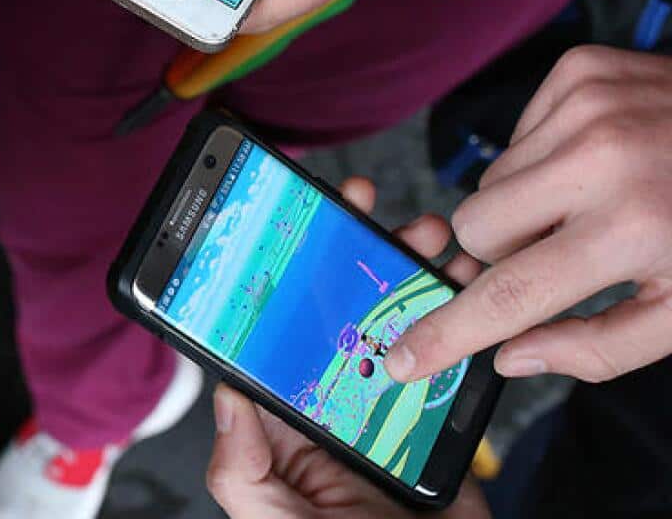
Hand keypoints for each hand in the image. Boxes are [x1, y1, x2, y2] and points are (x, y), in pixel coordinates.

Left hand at [206, 178, 489, 518]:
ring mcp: (390, 399)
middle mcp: (335, 399)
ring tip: (424, 231)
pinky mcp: (440, 409)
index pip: (274, 335)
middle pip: (339, 310)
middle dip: (350, 250)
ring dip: (409, 265)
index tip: (290, 224)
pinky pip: (449, 350)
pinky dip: (462, 308)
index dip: (280, 278)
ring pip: (396, 317)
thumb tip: (226, 396)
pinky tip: (466, 275)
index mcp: (286, 418)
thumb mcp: (272, 517)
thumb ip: (241, 468)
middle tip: (360, 204)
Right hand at [388, 46, 671, 384]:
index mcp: (634, 227)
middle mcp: (599, 157)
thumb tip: (509, 356)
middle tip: (561, 254)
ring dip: (524, 206)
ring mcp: (584, 103)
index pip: (509, 293)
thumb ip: (600, 346)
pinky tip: (594, 162)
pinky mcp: (577, 71)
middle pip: (475, 228)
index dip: (448, 332)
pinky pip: (514, 138)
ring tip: (590, 202)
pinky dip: (541, 161)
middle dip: (503, 253)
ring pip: (489, 182)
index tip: (400, 357)